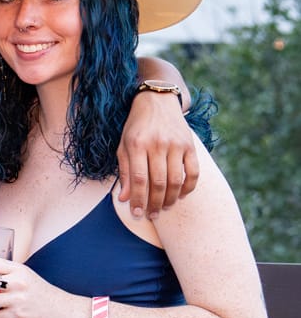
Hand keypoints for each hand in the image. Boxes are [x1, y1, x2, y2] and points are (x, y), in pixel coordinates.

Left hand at [117, 89, 198, 217]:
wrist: (157, 101)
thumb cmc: (136, 127)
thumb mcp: (123, 146)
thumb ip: (125, 172)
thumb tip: (125, 199)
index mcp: (137, 145)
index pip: (139, 179)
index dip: (139, 200)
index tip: (137, 214)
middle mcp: (157, 144)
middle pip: (159, 183)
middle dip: (154, 204)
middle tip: (152, 216)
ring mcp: (176, 145)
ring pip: (176, 180)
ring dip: (171, 199)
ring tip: (164, 208)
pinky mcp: (190, 145)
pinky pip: (194, 172)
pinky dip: (189, 187)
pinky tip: (181, 195)